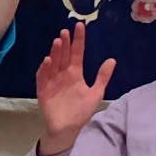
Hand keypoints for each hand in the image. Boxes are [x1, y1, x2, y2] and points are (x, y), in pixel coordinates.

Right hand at [33, 26, 113, 154]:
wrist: (68, 129)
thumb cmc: (80, 111)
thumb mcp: (96, 93)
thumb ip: (103, 77)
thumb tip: (112, 60)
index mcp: (75, 73)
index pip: (76, 53)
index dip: (78, 40)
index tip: (80, 26)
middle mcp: (63, 74)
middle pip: (63, 55)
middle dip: (64, 43)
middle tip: (65, 32)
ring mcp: (52, 82)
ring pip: (53, 63)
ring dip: (54, 53)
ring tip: (57, 41)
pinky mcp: (43, 91)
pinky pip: (43, 78)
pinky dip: (44, 69)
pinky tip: (47, 61)